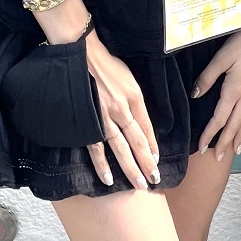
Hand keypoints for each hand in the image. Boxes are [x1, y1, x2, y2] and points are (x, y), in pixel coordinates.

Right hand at [84, 31, 160, 190]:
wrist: (84, 55)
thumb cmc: (108, 65)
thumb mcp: (130, 79)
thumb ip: (135, 100)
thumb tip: (140, 121)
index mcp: (135, 97)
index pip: (147, 128)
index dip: (153, 146)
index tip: (157, 160)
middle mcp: (122, 109)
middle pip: (137, 141)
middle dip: (146, 162)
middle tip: (154, 180)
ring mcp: (105, 117)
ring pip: (121, 148)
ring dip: (131, 168)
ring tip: (139, 184)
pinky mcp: (89, 121)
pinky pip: (97, 147)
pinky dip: (102, 164)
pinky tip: (109, 179)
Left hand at [193, 9, 240, 161]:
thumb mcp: (221, 57)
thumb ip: (207, 77)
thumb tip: (195, 94)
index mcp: (234, 90)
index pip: (219, 119)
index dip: (209, 134)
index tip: (201, 147)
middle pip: (234, 125)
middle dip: (225, 143)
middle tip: (218, 159)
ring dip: (239, 137)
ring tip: (234, 151)